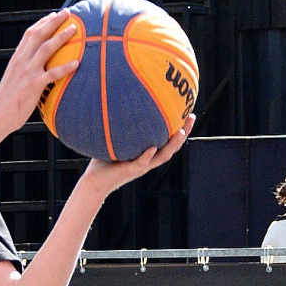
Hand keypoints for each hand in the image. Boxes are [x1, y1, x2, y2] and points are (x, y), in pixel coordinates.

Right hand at [0, 10, 79, 134]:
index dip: (42, 22)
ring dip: (61, 37)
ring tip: (74, 29)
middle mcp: (21, 61)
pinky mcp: (33, 86)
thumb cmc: (7, 101)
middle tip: (67, 13)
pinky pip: (52, 74)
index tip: (53, 15)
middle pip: (39, 35)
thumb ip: (23, 69)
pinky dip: (65, 67)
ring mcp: (27, 72)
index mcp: (16, 59)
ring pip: (46, 48)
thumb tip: (35, 66)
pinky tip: (76, 63)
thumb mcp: (13, 78)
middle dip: (54, 22)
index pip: (29, 34)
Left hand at [77, 114, 195, 200]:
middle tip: (191, 117)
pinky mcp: (130, 171)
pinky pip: (141, 162)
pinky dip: (148, 155)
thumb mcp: (113, 140)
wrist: (94, 183)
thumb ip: (119, 126)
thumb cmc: (102, 162)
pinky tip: (153, 147)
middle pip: (172, 147)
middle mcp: (148, 160)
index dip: (180, 129)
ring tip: (181, 132)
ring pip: (162, 156)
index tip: (188, 113)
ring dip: (173, 144)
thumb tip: (117, 102)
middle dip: (184, 132)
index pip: (168, 141)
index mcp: (148, 154)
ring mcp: (141, 167)